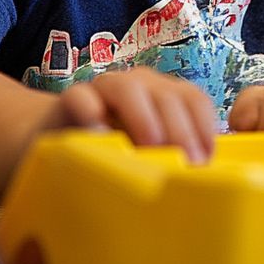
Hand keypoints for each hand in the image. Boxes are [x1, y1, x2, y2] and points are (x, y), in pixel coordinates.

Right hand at [39, 67, 217, 163]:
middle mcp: (139, 84)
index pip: (193, 99)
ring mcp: (105, 87)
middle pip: (167, 95)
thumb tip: (200, 179)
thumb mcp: (147, 150)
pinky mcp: (72, 97)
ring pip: (128, 88)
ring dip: (143, 117)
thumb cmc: (113, 146)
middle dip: (180, 129)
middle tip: (184, 163)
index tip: (206, 160)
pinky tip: (99, 137)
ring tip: (150, 148)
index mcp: (163, 93)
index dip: (203, 126)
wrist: (57, 135)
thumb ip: (171, 155)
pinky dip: (91, 112)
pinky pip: (81, 97)